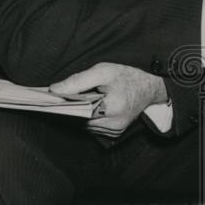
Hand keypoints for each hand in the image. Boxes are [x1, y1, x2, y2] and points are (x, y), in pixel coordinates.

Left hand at [50, 62, 167, 137]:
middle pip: (81, 120)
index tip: (55, 99)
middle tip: (72, 96)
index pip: (78, 112)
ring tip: (87, 100)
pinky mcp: (115, 134)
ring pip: (86, 126)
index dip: (66, 105)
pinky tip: (94, 107)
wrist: (150, 88)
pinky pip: (95, 128)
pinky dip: (91, 119)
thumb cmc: (127, 77)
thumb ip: (78, 80)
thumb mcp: (103, 71)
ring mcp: (115, 131)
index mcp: (112, 108)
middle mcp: (114, 125)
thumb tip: (55, 90)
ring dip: (83, 115)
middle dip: (75, 109)